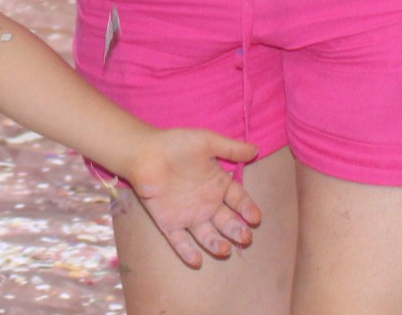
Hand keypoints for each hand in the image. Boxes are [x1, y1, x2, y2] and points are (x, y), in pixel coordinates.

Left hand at [120, 127, 260, 268]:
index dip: (247, 208)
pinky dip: (187, 252)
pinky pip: (180, 241)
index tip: (255, 217)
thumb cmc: (176, 144)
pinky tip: (197, 260)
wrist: (144, 153)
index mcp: (218, 185)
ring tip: (225, 250)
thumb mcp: (206, 141)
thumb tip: (257, 149)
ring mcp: (189, 216)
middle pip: (226, 222)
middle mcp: (207, 204)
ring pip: (206, 235)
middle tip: (245, 236)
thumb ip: (230, 148)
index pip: (238, 200)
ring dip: (216, 244)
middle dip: (236, 230)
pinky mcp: (169, 224)